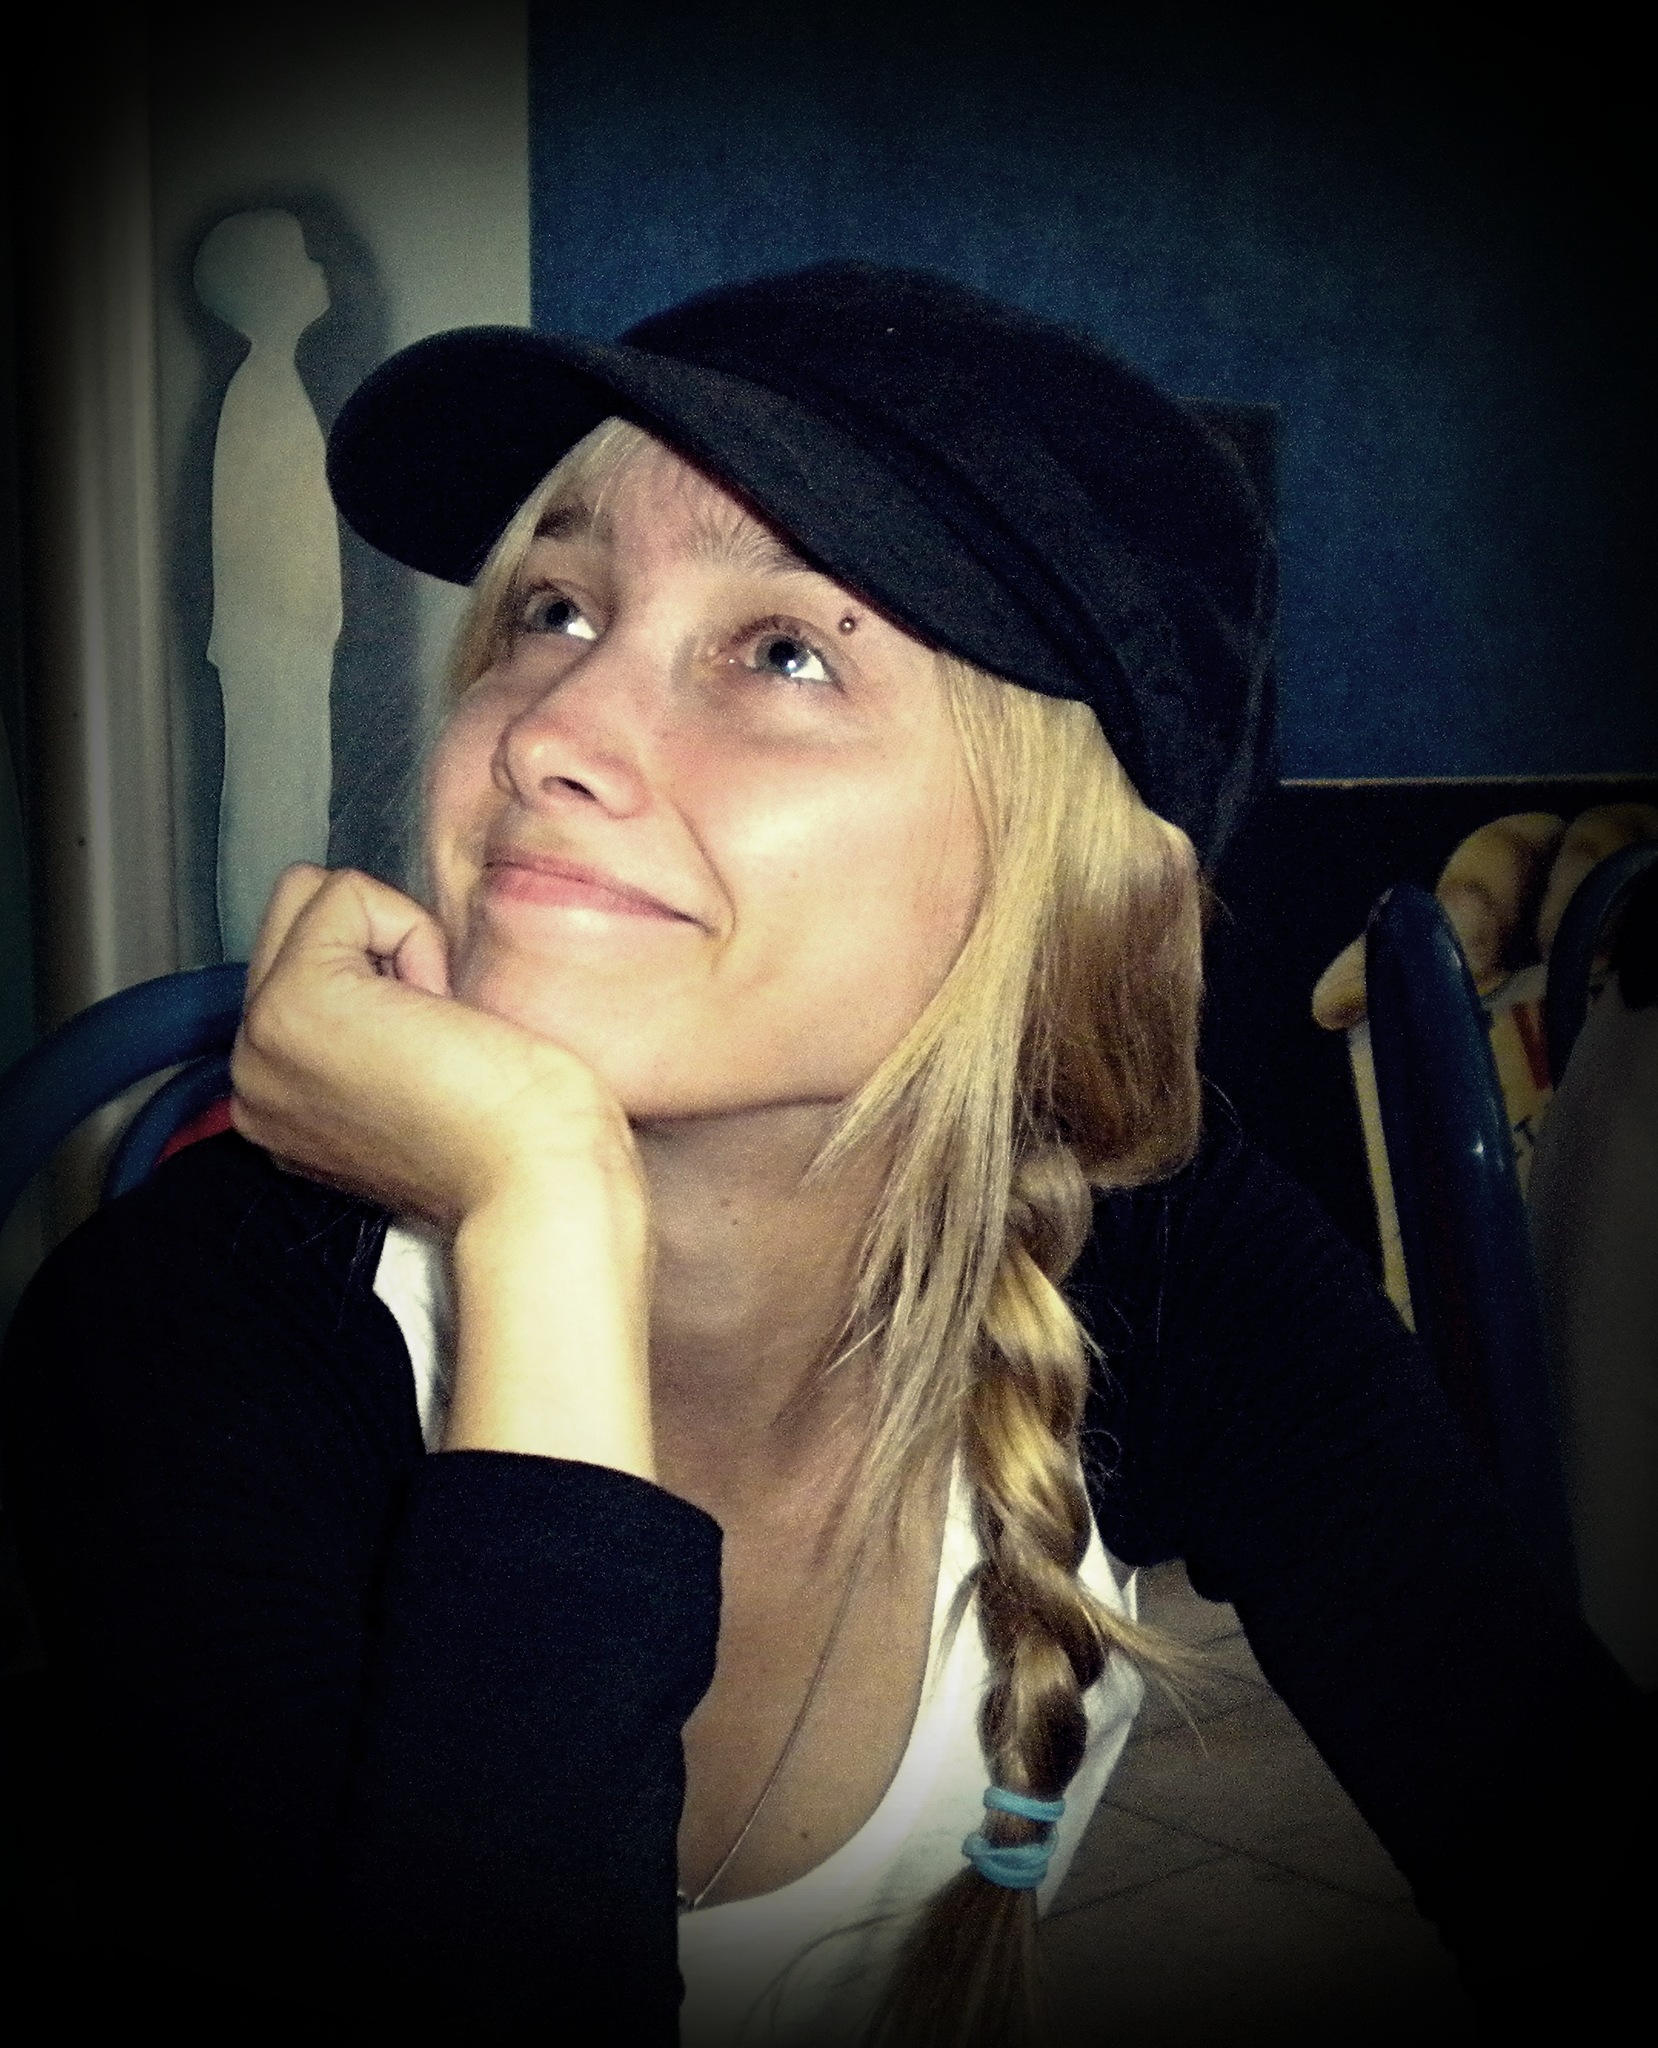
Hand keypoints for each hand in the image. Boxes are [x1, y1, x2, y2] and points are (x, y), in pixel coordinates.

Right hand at [231, 867, 654, 1475]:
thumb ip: (377, 1027)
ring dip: (396, 939)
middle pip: (294, 913)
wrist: (541, 1184)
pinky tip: (438, 1014)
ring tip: (436, 1028)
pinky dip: (412, 933)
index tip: (436, 1051)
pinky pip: (346, 896)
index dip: (387, 969)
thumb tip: (395, 967)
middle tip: (438, 1031)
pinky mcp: (294, 1002)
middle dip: (381, 940)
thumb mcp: (423, 1077)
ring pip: (313, 896)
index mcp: (282, 1095)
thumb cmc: (520, 1138)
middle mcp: (255, 1071)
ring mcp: (262, 1039)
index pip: (301, 959)